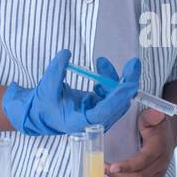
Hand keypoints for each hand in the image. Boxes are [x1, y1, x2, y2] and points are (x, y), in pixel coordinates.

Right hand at [2, 50, 138, 135]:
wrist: (43, 112)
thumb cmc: (44, 104)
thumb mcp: (46, 87)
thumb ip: (56, 71)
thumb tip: (66, 54)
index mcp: (80, 122)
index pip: (103, 112)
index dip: (116, 99)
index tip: (128, 85)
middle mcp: (94, 122)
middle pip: (118, 104)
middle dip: (126, 83)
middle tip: (133, 64)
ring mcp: (100, 115)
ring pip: (117, 97)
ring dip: (115, 78)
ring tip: (101, 62)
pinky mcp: (102, 107)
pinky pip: (113, 93)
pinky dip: (110, 80)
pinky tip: (101, 69)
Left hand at [105, 108, 176, 176]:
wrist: (168, 135)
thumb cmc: (157, 127)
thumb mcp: (154, 117)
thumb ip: (151, 116)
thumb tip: (154, 113)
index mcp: (160, 147)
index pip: (144, 160)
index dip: (128, 166)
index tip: (112, 167)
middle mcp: (161, 163)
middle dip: (120, 175)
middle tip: (104, 169)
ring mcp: (159, 173)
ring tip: (105, 176)